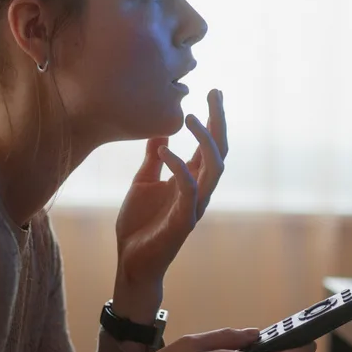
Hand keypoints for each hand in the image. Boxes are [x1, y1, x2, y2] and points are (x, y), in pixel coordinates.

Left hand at [114, 89, 227, 308]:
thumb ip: (154, 158)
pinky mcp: (182, 221)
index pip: (210, 144)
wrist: (131, 261)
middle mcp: (198, 190)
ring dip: (205, 141)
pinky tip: (164, 149)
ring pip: (214, 168)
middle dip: (219, 121)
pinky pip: (187, 189)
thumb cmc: (140, 224)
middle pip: (220, 150)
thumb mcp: (143, 182)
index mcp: (190, 179)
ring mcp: (194, 205)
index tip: (213, 91)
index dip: (214, 118)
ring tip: (191, 116)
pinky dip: (178, 167)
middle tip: (214, 93)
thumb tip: (161, 132)